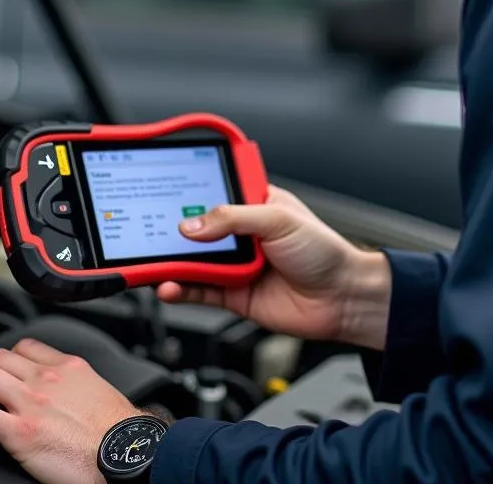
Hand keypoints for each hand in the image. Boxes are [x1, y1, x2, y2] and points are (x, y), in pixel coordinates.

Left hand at [0, 337, 138, 483]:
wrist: (124, 453)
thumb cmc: (117, 431)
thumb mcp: (98, 390)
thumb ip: (75, 384)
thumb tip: (65, 393)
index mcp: (67, 367)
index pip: (26, 347)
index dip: (5, 357)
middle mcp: (46, 378)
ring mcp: (30, 403)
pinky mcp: (19, 432)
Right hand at [157, 185, 391, 349]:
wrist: (344, 299)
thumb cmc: (325, 251)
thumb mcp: (278, 220)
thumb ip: (232, 219)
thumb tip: (192, 224)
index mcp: (253, 203)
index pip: (213, 193)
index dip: (189, 193)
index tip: (162, 192)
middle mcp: (242, 233)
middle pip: (197, 229)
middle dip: (173, 231)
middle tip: (149, 232)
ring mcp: (236, 264)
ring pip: (193, 261)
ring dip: (172, 263)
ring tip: (152, 262)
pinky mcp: (233, 294)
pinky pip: (199, 290)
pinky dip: (181, 289)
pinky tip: (169, 286)